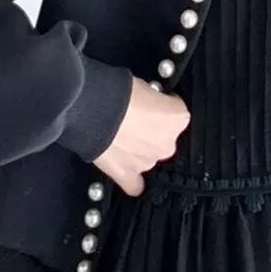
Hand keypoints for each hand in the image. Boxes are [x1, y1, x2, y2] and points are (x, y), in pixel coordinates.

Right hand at [93, 77, 190, 195]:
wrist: (92, 109)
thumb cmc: (118, 92)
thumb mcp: (144, 86)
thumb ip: (153, 101)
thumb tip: (147, 104)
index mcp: (178, 119)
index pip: (176, 112)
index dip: (162, 106)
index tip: (152, 103)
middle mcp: (168, 143)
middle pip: (165, 138)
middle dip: (152, 131)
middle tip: (133, 121)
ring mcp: (148, 161)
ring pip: (149, 157)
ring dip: (139, 150)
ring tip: (119, 138)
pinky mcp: (127, 173)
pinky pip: (135, 184)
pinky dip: (132, 181)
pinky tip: (127, 174)